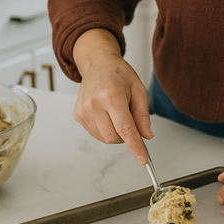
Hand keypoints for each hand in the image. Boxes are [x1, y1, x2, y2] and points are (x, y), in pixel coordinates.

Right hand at [72, 29, 152, 163]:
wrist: (97, 64)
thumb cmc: (119, 74)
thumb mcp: (138, 89)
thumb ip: (143, 115)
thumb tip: (146, 136)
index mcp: (111, 95)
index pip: (125, 128)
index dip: (134, 146)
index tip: (142, 159)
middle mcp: (94, 104)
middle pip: (114, 137)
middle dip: (126, 136)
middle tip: (130, 119)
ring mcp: (83, 110)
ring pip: (105, 138)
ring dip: (116, 133)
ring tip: (116, 112)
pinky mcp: (78, 115)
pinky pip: (96, 134)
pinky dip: (106, 129)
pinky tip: (106, 114)